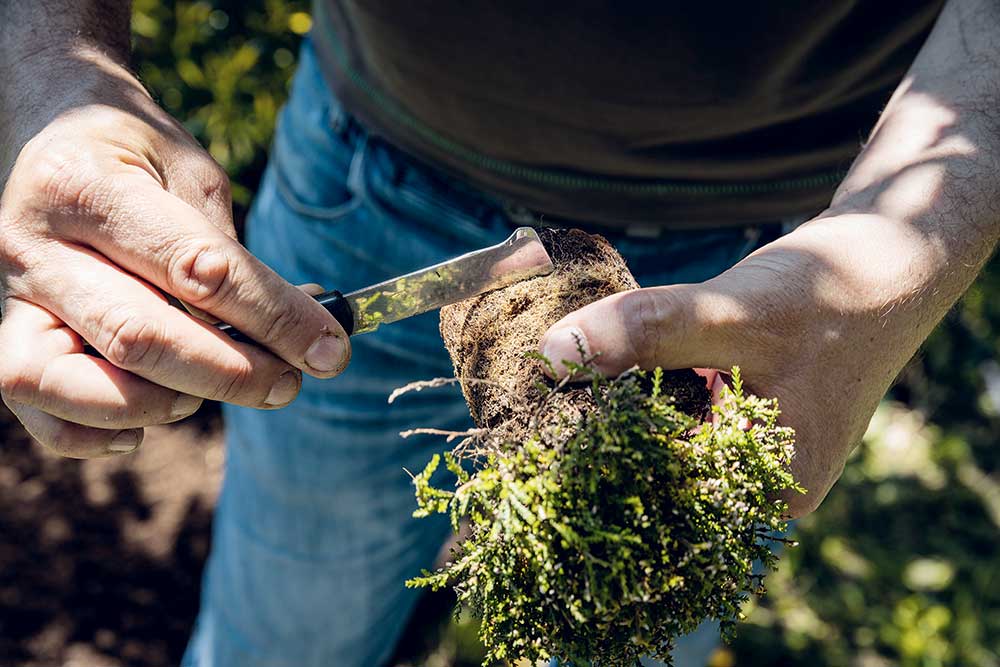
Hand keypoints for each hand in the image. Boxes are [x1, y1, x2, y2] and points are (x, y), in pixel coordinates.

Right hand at [0, 51, 349, 457]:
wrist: (48, 132)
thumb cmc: (133, 152)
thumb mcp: (189, 171)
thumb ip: (225, 252)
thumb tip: (297, 332)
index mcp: (85, 187)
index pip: (193, 268)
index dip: (271, 316)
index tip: (330, 348)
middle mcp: (33, 245)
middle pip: (136, 335)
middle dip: (230, 373)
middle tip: (289, 382)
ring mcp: (10, 298)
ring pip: (68, 383)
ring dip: (160, 404)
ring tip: (210, 392)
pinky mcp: (5, 338)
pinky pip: (37, 414)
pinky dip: (94, 434)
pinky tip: (146, 425)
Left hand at [540, 213, 946, 516]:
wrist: (887, 263)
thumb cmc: (828, 293)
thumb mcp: (732, 313)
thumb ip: (647, 331)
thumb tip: (554, 353)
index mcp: (766, 489)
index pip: (657, 501)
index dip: (592, 470)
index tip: (532, 437)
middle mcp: (755, 486)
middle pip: (654, 483)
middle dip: (595, 446)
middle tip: (531, 413)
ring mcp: (746, 455)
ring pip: (660, 451)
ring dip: (611, 421)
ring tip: (555, 395)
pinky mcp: (736, 422)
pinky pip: (673, 423)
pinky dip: (636, 399)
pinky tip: (598, 377)